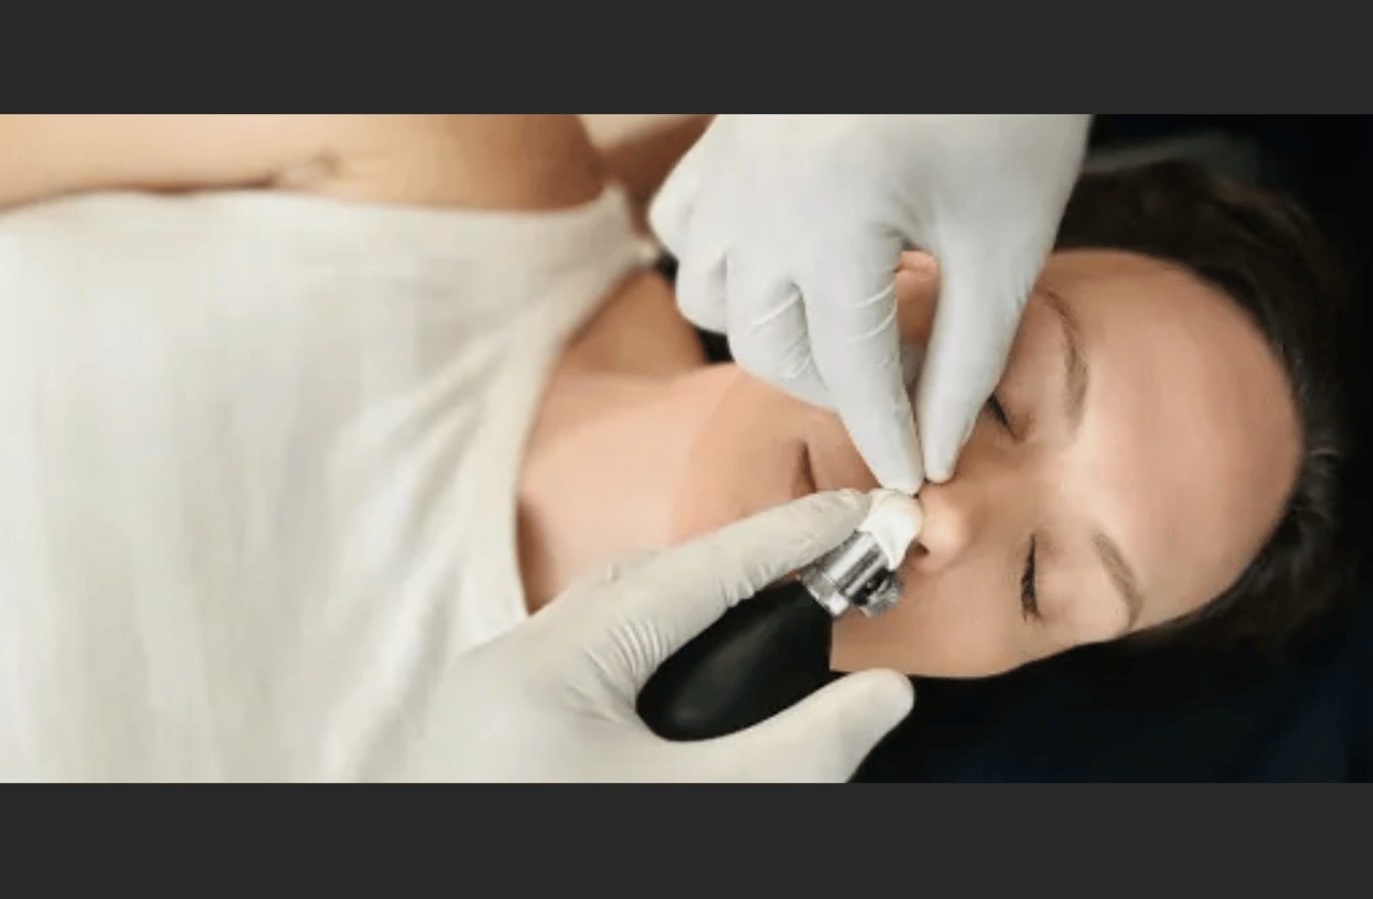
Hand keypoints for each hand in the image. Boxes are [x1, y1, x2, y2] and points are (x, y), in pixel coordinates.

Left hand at [395, 490, 914, 781]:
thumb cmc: (580, 872)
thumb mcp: (706, 810)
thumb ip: (800, 750)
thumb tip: (887, 694)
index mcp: (545, 668)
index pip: (690, 574)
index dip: (782, 539)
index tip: (854, 510)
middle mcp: (501, 667)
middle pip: (640, 587)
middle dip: (736, 572)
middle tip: (826, 568)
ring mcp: (485, 705)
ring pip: (604, 629)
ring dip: (686, 619)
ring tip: (769, 618)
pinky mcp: (488, 741)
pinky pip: (577, 673)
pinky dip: (644, 663)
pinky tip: (691, 684)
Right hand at [649, 115, 1090, 488]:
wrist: (977, 2)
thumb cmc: (1007, 102)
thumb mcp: (1007, 238)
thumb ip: (969, 355)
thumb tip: (939, 446)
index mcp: (831, 226)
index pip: (852, 374)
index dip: (891, 436)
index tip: (915, 478)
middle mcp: (758, 203)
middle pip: (773, 351)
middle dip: (841, 386)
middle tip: (910, 382)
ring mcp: (730, 169)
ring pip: (714, 300)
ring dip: (776, 332)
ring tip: (851, 321)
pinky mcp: (725, 139)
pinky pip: (689, 229)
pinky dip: (726, 264)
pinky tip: (789, 262)